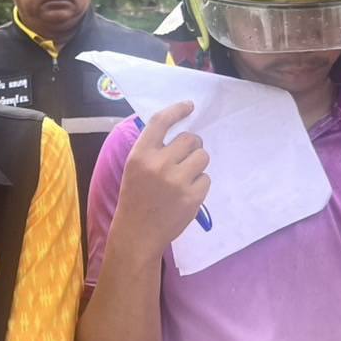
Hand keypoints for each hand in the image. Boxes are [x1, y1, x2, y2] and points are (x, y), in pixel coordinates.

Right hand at [113, 101, 210, 257]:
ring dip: (197, 164)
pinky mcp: (192, 197)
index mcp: (140, 155)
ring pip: (202, 157)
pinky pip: (206, 178)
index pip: (161, 121)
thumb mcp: (134, 168)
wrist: (137, 234)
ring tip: (184, 177)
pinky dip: (199, 185)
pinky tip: (185, 195)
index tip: (189, 106)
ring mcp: (177, 181)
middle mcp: (158, 164)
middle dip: (191, 146)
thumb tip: (180, 130)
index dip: (177, 110)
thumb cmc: (136, 198)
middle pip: (190, 139)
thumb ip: (152, 149)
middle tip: (184, 158)